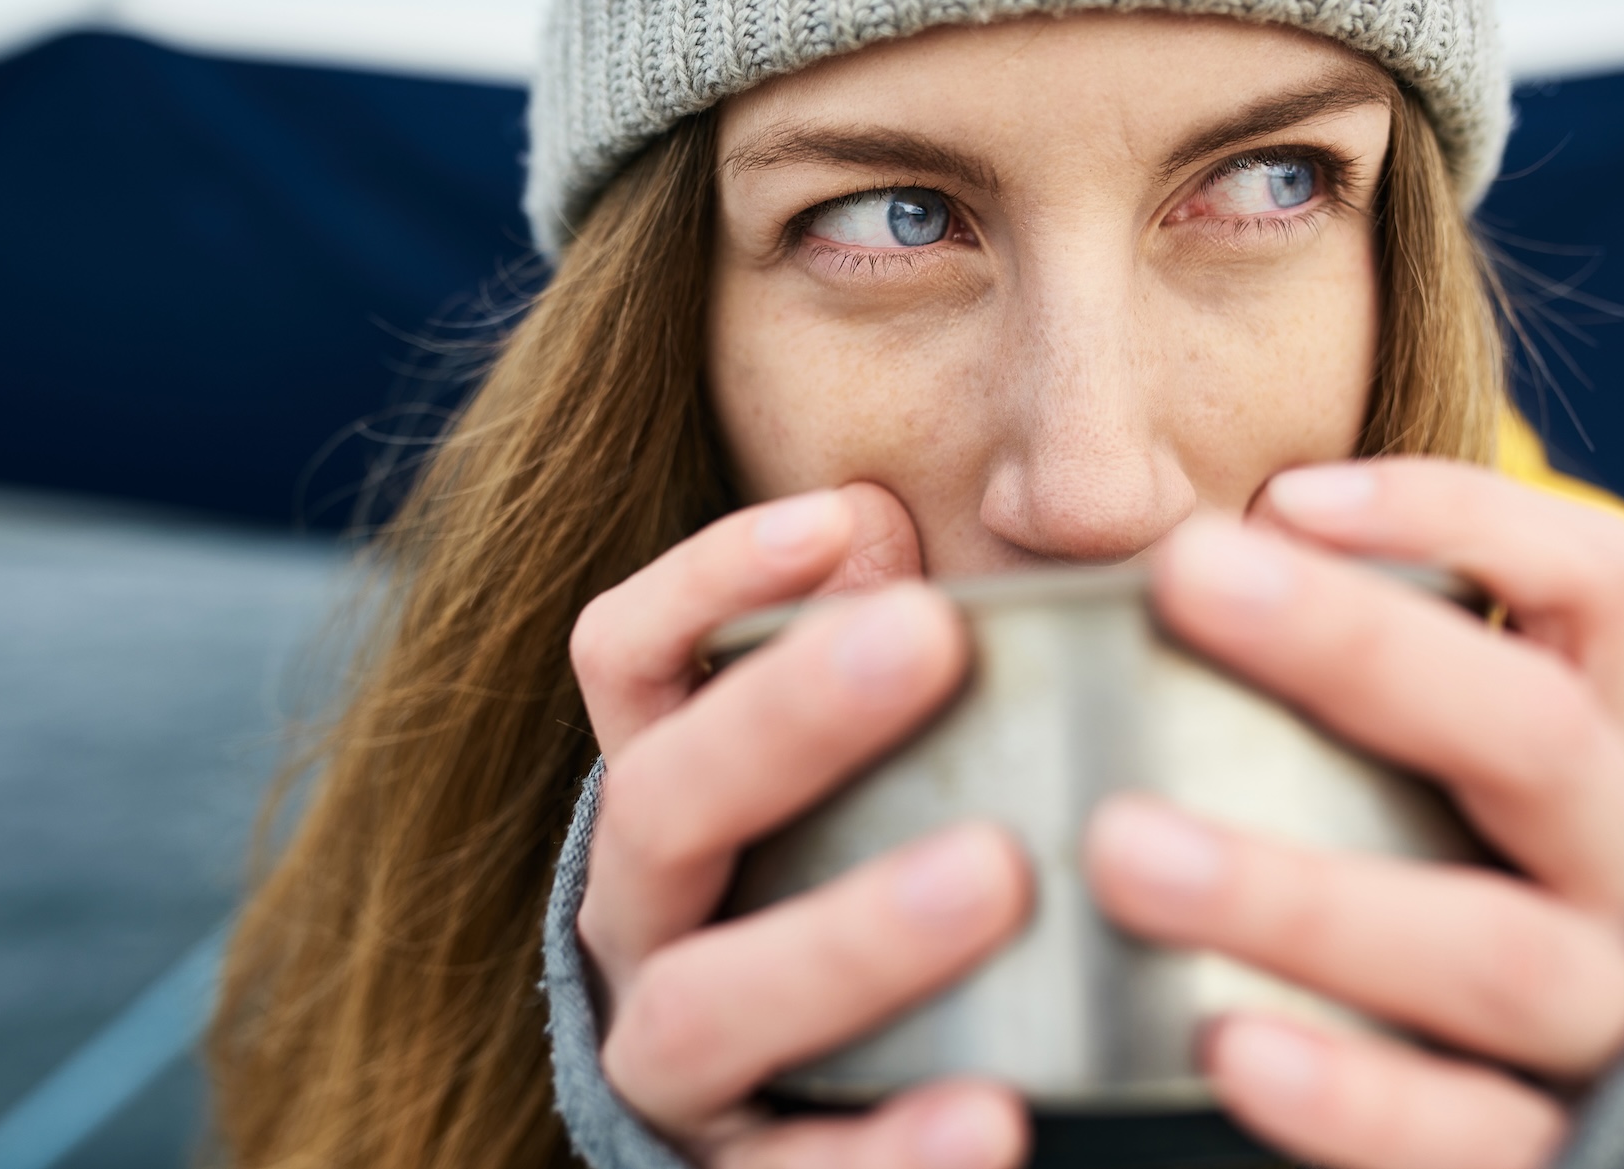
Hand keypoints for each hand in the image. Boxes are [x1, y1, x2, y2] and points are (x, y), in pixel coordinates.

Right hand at [571, 484, 1033, 1167]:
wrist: (810, 1108)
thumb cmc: (855, 884)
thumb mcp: (863, 768)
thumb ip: (879, 652)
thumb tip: (886, 527)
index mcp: (667, 795)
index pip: (627, 661)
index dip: (709, 580)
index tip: (842, 517)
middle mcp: (640, 917)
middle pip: (660, 804)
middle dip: (783, 716)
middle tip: (932, 636)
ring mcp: (671, 1059)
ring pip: (709, 1000)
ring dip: (846, 933)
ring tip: (996, 875)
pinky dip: (886, 1150)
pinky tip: (994, 1117)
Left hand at [1086, 459, 1623, 1168]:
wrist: (1474, 1095)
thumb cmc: (1372, 876)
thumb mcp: (1340, 756)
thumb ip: (1209, 658)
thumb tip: (918, 541)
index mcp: (1569, 744)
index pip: (1585, 581)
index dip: (1459, 517)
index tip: (1282, 498)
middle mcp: (1608, 862)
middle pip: (1531, 733)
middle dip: (1360, 649)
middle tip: (1183, 577)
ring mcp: (1591, 1014)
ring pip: (1487, 946)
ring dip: (1304, 893)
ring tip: (1126, 848)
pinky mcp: (1537, 1146)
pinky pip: (1463, 1132)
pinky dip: (1351, 1092)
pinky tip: (1227, 1048)